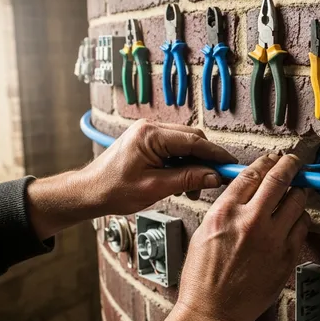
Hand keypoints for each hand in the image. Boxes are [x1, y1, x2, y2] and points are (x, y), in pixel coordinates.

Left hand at [83, 120, 236, 213]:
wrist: (89, 192)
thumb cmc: (112, 189)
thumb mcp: (154, 188)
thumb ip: (187, 180)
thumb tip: (213, 176)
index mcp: (150, 135)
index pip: (194, 141)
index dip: (216, 155)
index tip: (230, 165)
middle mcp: (150, 129)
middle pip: (192, 140)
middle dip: (206, 161)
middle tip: (216, 179)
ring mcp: (149, 134)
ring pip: (185, 145)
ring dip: (194, 166)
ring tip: (193, 189)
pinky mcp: (148, 142)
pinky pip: (174, 150)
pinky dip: (182, 165)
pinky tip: (182, 183)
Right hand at [158, 154, 311, 320]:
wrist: (214, 310)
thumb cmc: (203, 278)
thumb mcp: (204, 231)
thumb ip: (227, 208)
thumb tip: (246, 190)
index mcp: (226, 213)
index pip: (252, 174)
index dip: (266, 161)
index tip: (272, 158)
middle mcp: (251, 222)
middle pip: (279, 179)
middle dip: (289, 165)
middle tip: (292, 162)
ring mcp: (273, 239)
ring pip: (297, 201)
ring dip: (296, 193)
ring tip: (293, 194)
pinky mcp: (288, 256)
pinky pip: (303, 226)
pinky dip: (299, 219)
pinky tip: (292, 222)